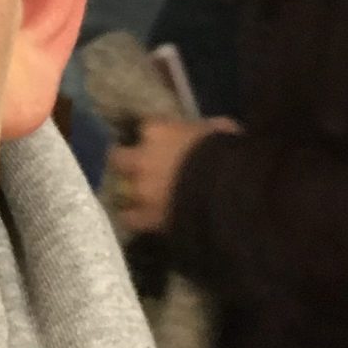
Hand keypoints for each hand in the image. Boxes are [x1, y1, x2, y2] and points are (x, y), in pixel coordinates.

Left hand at [109, 116, 238, 236]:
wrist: (228, 189)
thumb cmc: (226, 152)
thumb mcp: (220, 130)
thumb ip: (207, 129)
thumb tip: (211, 130)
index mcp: (158, 131)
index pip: (145, 127)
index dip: (153, 136)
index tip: (160, 141)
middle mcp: (141, 158)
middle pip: (119, 157)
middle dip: (127, 161)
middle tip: (139, 168)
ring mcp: (141, 189)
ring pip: (120, 189)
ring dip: (132, 191)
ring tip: (143, 196)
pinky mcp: (145, 216)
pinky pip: (129, 218)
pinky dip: (134, 218)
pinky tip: (142, 220)